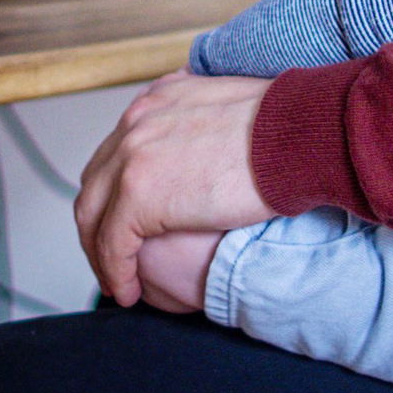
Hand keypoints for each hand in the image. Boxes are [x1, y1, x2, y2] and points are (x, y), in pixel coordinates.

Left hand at [75, 70, 274, 305]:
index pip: (117, 152)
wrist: (298, 134)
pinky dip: (116, 272)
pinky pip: (112, 244)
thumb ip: (206, 123)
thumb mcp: (233, 110)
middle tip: (113, 257)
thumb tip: (214, 144)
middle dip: (100, 223)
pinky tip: (130, 291)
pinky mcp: (137, 194)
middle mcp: (136, 123)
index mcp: (158, 101)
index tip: (126, 221)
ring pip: (94, 215)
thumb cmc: (287, 128)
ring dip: (102, 254)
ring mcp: (131, 157)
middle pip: (96, 182)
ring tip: (119, 282)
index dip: (116, 193)